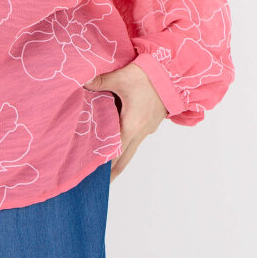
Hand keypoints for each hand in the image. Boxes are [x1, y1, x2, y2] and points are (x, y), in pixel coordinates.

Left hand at [84, 62, 167, 181]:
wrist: (174, 73)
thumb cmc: (149, 76)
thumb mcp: (121, 77)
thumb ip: (100, 81)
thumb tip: (82, 82)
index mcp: (131, 126)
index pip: (115, 153)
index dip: (105, 166)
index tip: (95, 177)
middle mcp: (140, 132)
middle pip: (124, 159)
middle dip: (113, 172)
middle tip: (101, 184)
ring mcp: (147, 128)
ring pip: (132, 150)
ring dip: (120, 159)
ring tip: (109, 170)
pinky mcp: (151, 122)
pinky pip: (137, 139)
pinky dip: (128, 146)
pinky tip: (121, 142)